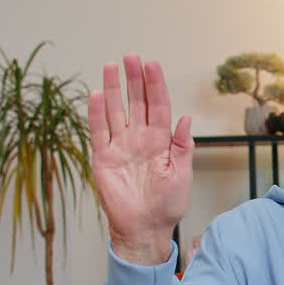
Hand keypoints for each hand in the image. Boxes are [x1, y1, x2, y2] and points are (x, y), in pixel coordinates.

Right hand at [88, 53, 193, 264]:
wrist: (145, 228)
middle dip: (134, 79)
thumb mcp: (182, 175)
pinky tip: (98, 94)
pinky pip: (98, 131)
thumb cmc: (167, 204)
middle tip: (131, 56)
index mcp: (161, 141)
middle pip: (136, 103)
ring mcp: (120, 146)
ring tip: (112, 66)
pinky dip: (96, 113)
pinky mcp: (103, 158)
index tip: (152, 64)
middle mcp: (140, 139)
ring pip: (116, 111)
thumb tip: (186, 118)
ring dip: (114, 89)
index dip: (155, 85)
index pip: (158, 106)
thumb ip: (183, 146)